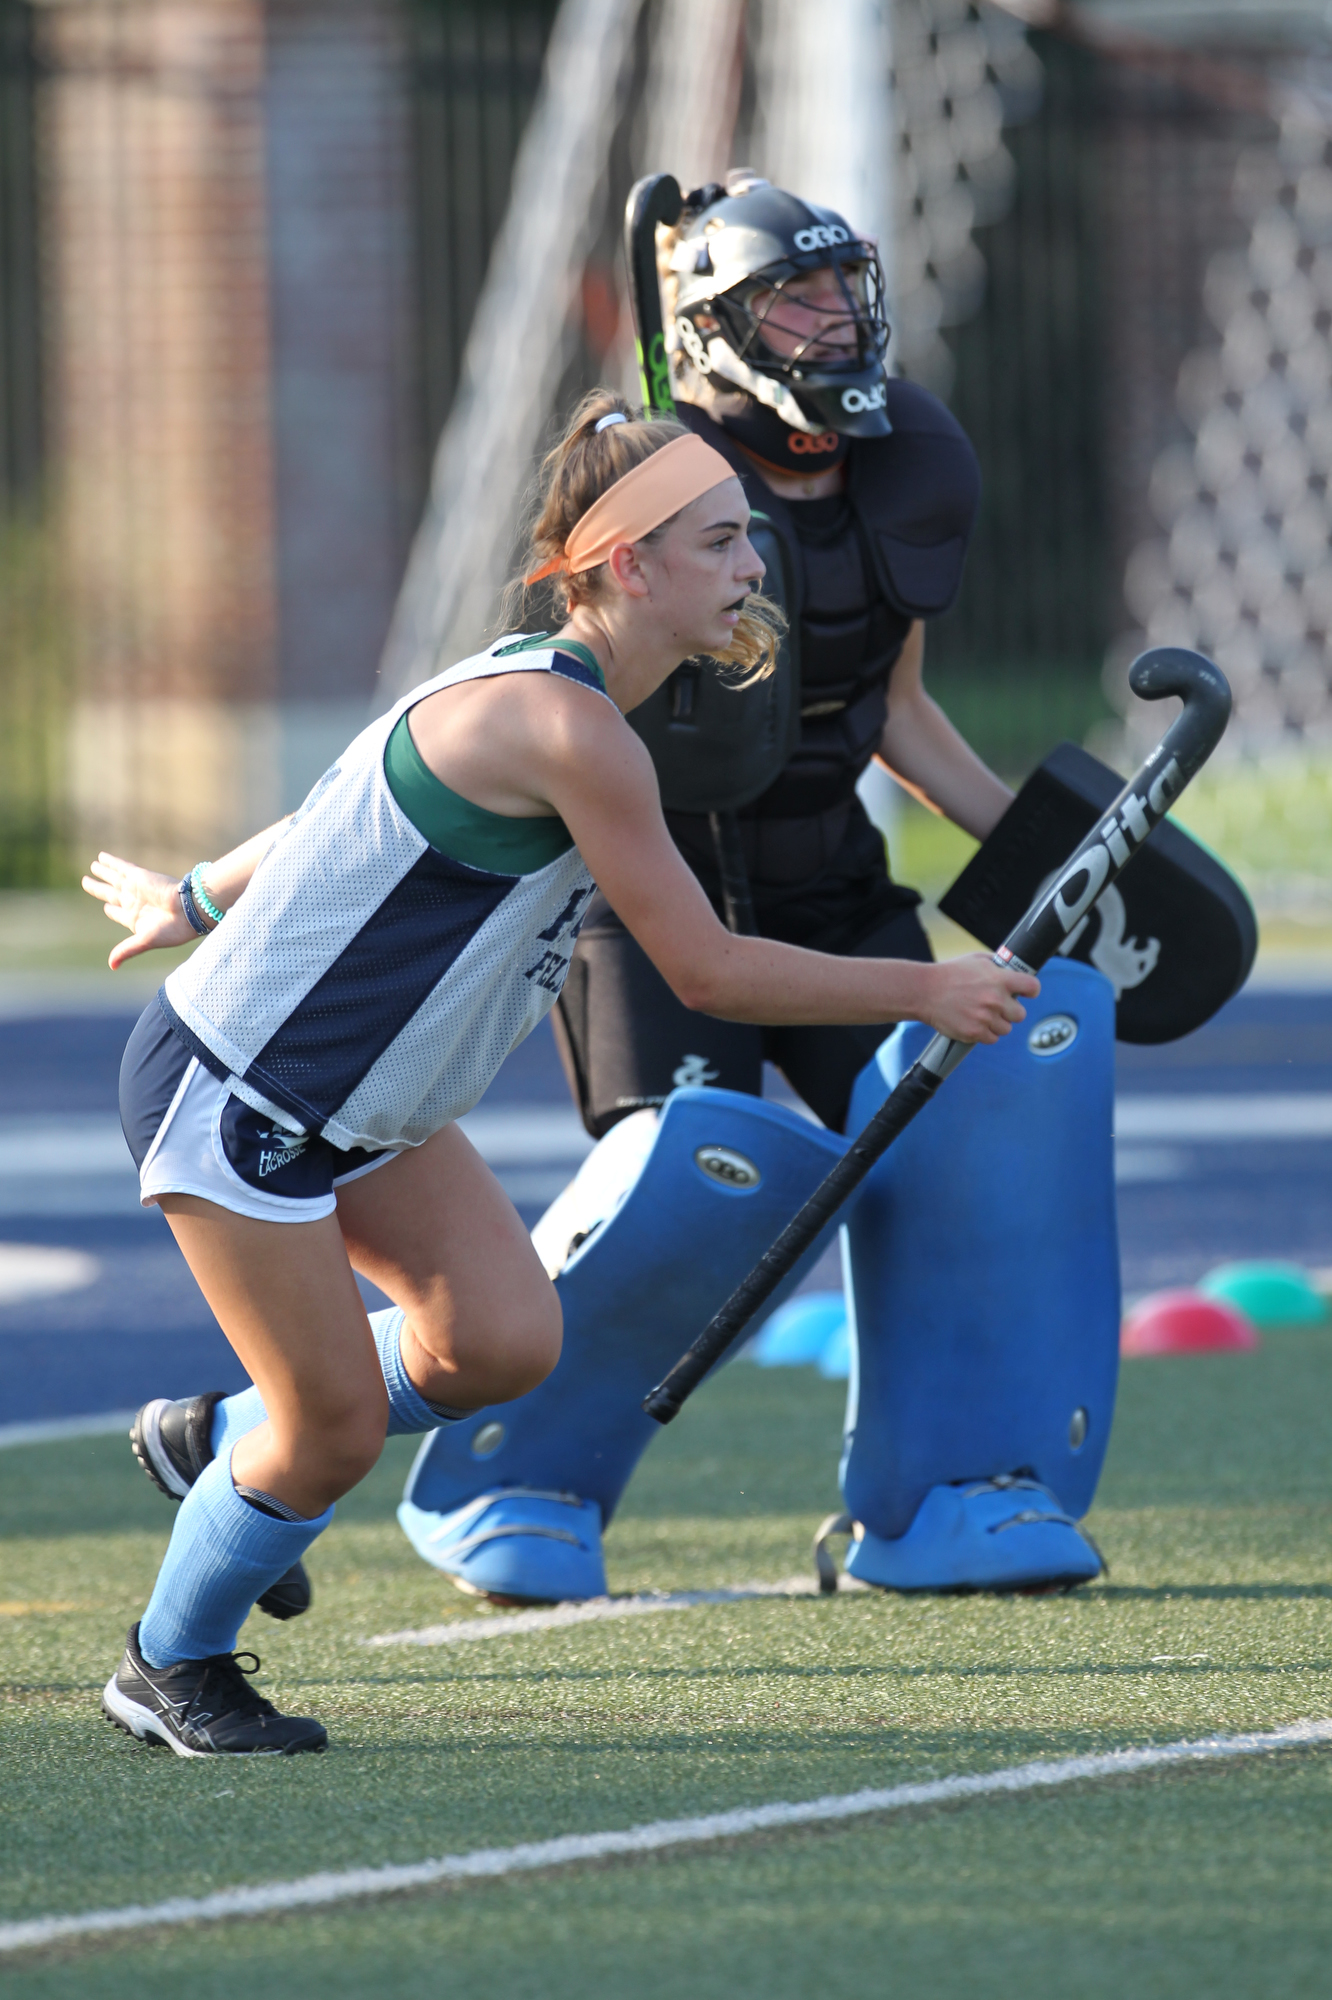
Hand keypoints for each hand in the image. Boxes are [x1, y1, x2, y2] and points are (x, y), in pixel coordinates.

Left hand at [82, 852, 195, 968]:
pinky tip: (101, 858)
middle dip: (98, 888)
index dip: (111, 910)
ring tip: (93, 866)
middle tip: (86, 882)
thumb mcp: (144, 941)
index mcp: (135, 919)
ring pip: (113, 878)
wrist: (189, 910)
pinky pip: (121, 868)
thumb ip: (126, 950)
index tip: (107, 907)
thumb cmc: (171, 930)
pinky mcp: (139, 876)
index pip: (118, 913)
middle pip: (110, 894)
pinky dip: (111, 863)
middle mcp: (134, 903)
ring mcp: (135, 889)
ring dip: (103, 872)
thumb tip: (111, 966)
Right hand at [920, 954, 1038, 1045]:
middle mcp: (996, 999)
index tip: (1027, 993)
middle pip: (1020, 1014)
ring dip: (997, 1023)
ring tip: (982, 1014)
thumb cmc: (950, 973)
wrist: (925, 991)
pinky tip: (975, 1022)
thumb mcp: (976, 959)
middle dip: (1011, 1011)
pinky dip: (985, 1033)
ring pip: (1006, 1028)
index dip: (1031, 991)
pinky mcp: (975, 1032)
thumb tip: (1012, 967)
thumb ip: (997, 965)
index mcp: (1000, 979)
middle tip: (997, 1006)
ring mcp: (985, 1018)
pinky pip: (992, 1038)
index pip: (1032, 987)